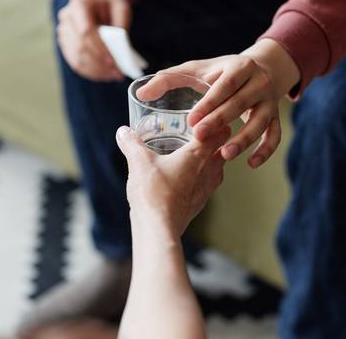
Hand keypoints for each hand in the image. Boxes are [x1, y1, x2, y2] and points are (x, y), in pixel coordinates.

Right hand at [57, 0, 130, 80]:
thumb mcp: (121, 7)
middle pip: (80, 48)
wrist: (96, 0)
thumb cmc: (110, 3)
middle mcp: (66, 18)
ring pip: (76, 58)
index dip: (99, 49)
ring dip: (96, 71)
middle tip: (117, 73)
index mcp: (79, 5)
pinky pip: (75, 62)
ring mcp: (63, 32)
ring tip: (114, 76)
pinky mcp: (65, 44)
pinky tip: (104, 75)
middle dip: (99, 64)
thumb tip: (120, 51)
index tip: (113, 62)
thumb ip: (121, 25)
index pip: (86, 32)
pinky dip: (90, 72)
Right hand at [116, 126, 230, 239]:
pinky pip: (208, 185)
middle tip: (205, 133)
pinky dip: (203, 178)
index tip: (212, 116)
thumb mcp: (138, 162)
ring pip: (218, 169)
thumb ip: (131, 143)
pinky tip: (189, 180)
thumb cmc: (153, 193)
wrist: (158, 228)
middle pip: (222, 150)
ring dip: (212, 160)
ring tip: (199, 155)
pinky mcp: (199, 204)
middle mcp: (208, 171)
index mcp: (197, 155)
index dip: (218, 122)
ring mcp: (207, 189)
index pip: (219, 133)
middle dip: (217, 140)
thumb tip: (123, 131)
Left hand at [137, 39, 299, 168]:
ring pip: (260, 122)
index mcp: (239, 67)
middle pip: (241, 104)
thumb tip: (140, 93)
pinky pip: (274, 136)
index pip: (225, 85)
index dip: (210, 103)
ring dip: (245, 139)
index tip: (191, 120)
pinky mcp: (275, 117)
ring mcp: (269, 101)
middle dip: (221, 121)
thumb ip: (168, 79)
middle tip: (199, 137)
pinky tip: (251, 164)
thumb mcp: (196, 69)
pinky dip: (265, 150)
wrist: (261, 69)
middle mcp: (258, 83)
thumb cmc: (219, 72)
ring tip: (225, 154)